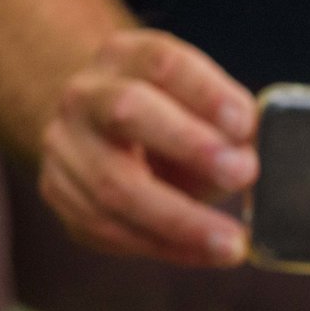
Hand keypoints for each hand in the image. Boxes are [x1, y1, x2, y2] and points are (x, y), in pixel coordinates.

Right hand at [38, 29, 256, 265]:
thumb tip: (248, 159)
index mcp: (124, 58)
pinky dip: (166, 247)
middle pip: (127, 112)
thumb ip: (227, 126)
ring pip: (113, 187)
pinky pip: (111, 230)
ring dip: (180, 221)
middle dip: (189, 145)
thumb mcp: (199, 105)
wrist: (97, 131)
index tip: (246, 122)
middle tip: (242, 173)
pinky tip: (206, 253)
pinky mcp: (61, 195)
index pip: (163, 64)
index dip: (206, 92)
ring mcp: (65, 147)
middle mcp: (85, 96)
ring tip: (232, 243)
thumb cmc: (167, 117)